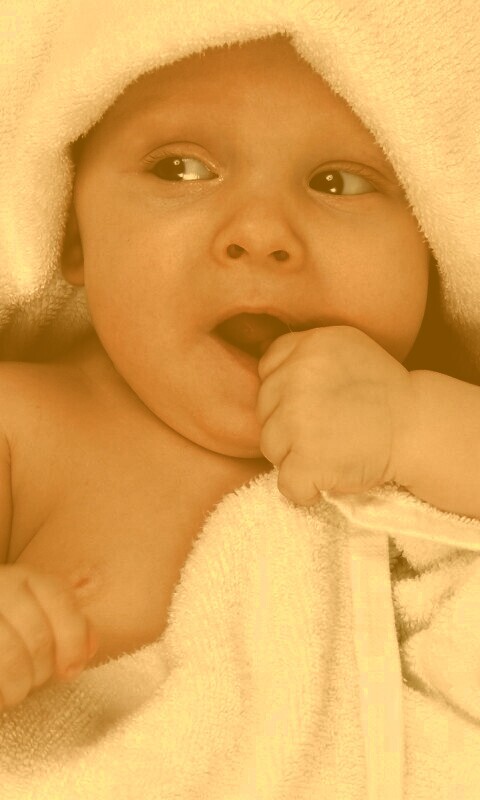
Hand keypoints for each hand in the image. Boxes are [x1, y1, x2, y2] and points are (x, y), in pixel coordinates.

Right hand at [0, 564, 98, 710]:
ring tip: (13, 694)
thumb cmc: (11, 622)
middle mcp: (1, 585)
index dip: (72, 640)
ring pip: (10, 654)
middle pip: (38, 636)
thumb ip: (70, 625)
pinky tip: (0, 697)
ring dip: (17, 685)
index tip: (70, 671)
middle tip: (33, 684)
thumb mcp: (40, 612)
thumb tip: (89, 649)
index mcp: (27, 577)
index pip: (61, 601)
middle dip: (41, 670)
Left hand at [256, 325, 414, 505]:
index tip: (315, 404)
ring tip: (331, 452)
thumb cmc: (384, 393)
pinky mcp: (305, 459)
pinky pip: (286, 484)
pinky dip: (305, 490)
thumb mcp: (346, 349)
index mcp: (308, 345)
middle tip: (328, 431)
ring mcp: (298, 418)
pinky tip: (328, 479)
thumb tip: (264, 368)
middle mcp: (298, 376)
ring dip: (294, 457)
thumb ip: (305, 353)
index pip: (267, 369)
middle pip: (265, 410)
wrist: (418, 428)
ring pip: (270, 447)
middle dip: (289, 426)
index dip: (286, 392)